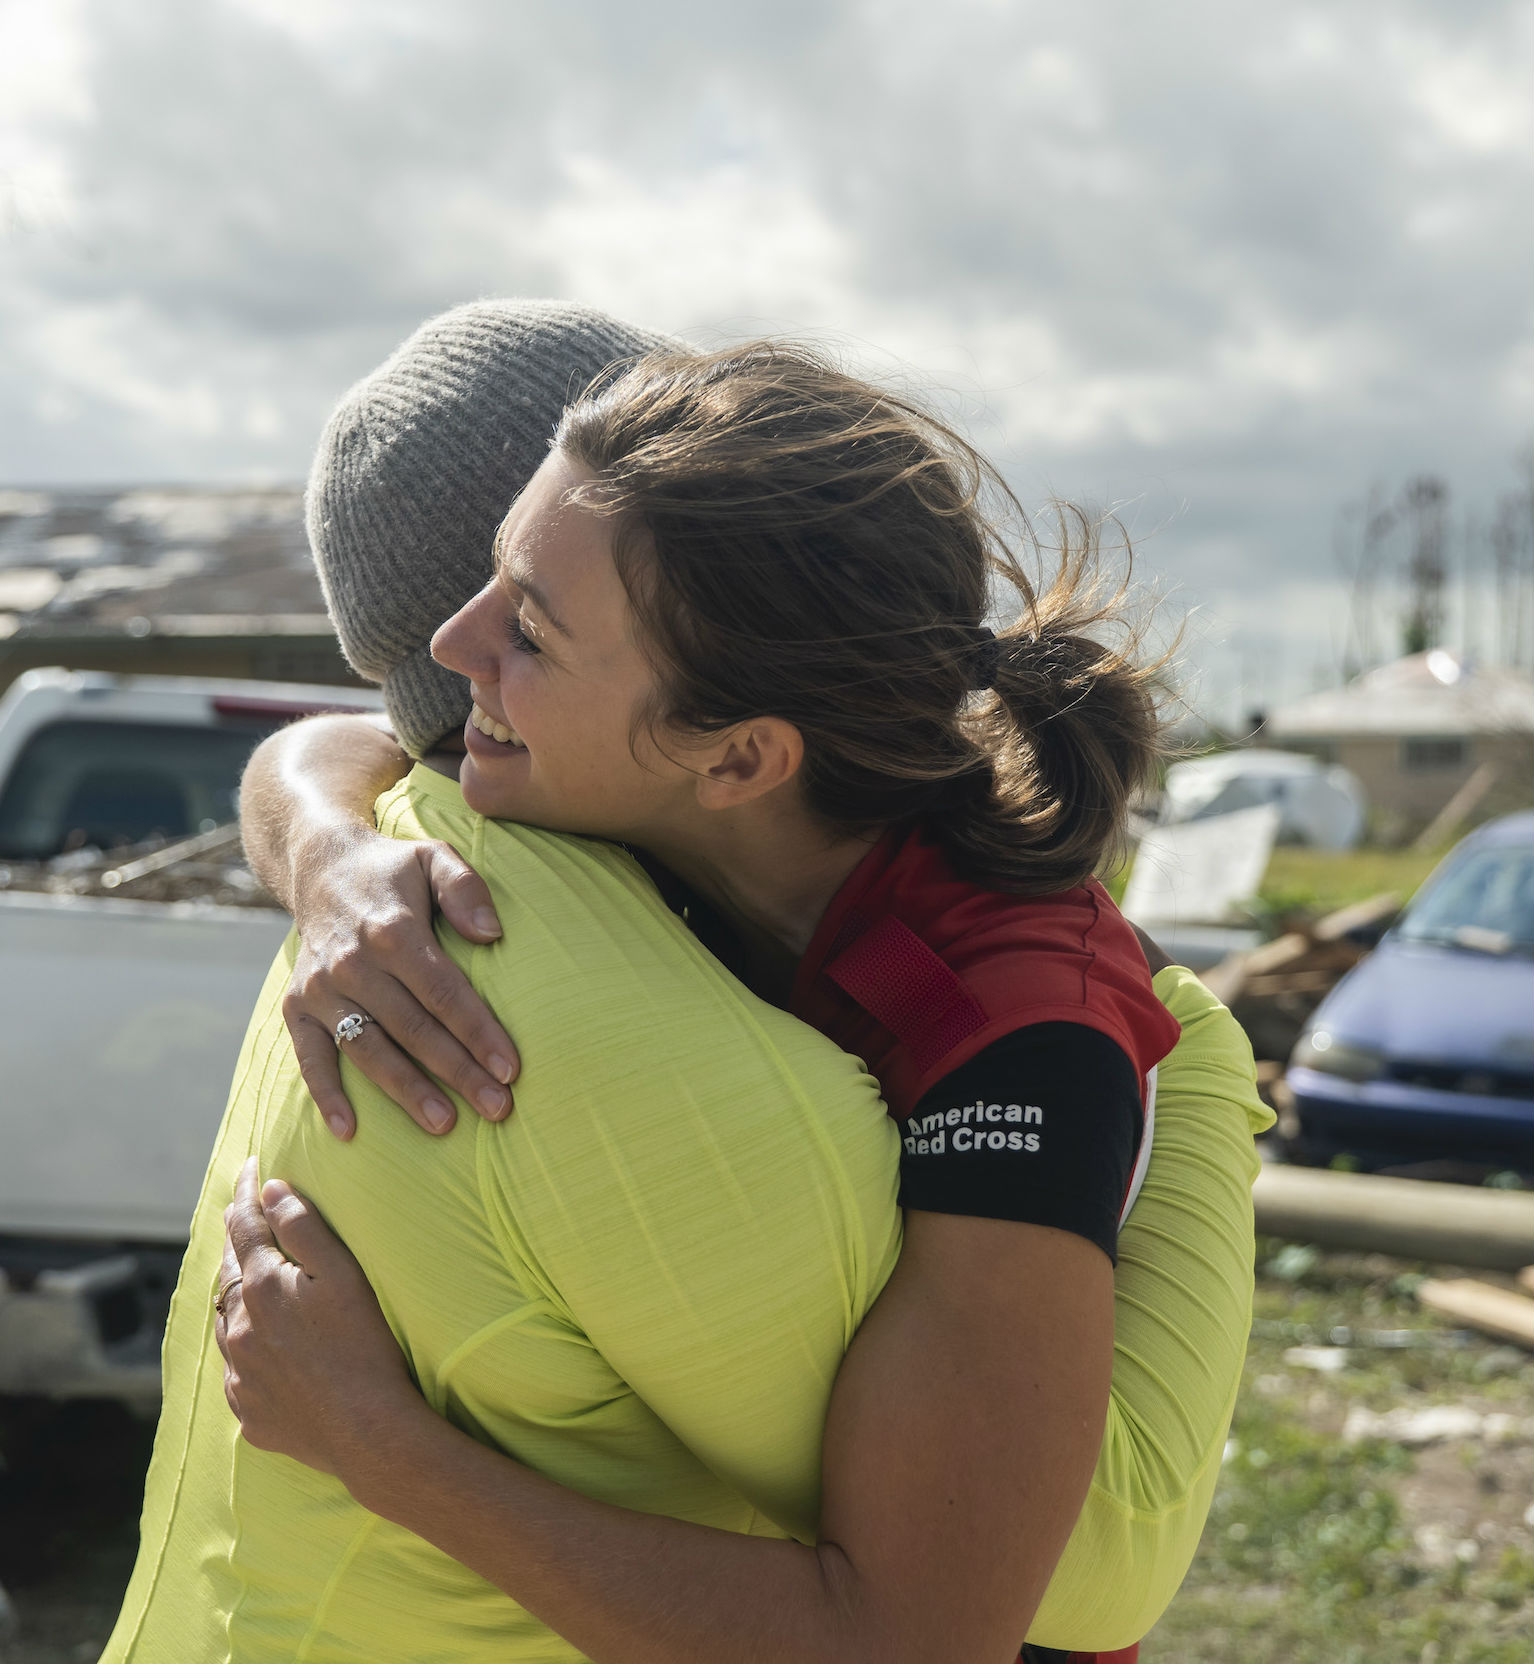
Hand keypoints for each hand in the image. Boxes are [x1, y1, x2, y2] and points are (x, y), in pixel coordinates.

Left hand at [216, 1160, 419, 1480]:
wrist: (367, 1431)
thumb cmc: (365, 1344)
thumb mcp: (343, 1273)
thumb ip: (303, 1226)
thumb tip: (270, 1189)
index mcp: (260, 1288)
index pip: (244, 1224)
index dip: (246, 1190)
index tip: (249, 1165)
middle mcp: (237, 1330)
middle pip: (228, 1270)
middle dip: (236, 1238)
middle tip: (244, 1214)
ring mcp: (239, 1374)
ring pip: (225, 1320)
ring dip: (235, 1293)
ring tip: (247, 1276)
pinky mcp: (248, 1410)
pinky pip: (237, 1369)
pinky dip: (245, 1347)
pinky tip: (262, 1346)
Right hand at [282, 828, 518, 1137]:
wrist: (321, 867)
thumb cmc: (394, 870)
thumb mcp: (435, 856)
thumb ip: (466, 888)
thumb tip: (492, 935)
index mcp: (393, 930)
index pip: (445, 993)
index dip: (479, 1033)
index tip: (510, 1069)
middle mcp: (353, 964)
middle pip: (414, 1029)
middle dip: (458, 1072)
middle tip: (497, 1109)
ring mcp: (321, 988)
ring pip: (370, 1050)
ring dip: (406, 1092)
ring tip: (444, 1124)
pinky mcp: (297, 1006)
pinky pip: (310, 1057)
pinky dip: (326, 1095)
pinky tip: (349, 1132)